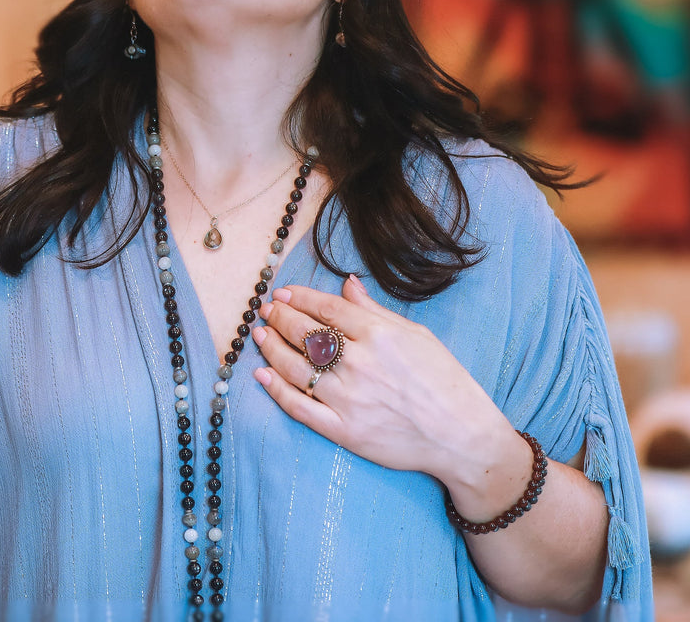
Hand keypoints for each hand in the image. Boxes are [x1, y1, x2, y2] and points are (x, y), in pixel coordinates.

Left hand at [252, 274, 524, 500]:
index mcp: (377, 335)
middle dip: (279, 317)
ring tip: (259, 335)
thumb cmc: (444, 381)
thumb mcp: (415, 335)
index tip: (282, 292)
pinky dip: (276, 390)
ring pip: (295, 367)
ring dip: (271, 348)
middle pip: (304, 333)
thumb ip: (374, 310)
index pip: (325, 308)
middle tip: (265, 310)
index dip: (298, 297)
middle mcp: (358, 363)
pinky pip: (299, 407)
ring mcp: (348, 399)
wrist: (461, 437)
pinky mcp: (343, 431)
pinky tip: (262, 376)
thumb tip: (347, 283)